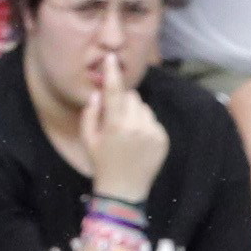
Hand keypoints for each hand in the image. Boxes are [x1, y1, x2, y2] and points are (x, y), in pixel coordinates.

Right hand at [80, 51, 168, 203]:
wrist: (124, 193)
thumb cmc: (102, 165)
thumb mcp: (88, 140)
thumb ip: (90, 113)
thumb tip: (98, 93)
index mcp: (115, 125)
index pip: (114, 91)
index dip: (112, 73)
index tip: (111, 57)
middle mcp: (135, 126)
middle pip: (132, 96)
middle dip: (124, 103)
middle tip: (116, 122)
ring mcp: (152, 133)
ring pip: (143, 107)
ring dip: (136, 115)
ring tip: (128, 136)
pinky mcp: (163, 139)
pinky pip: (153, 121)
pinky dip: (146, 126)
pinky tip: (139, 143)